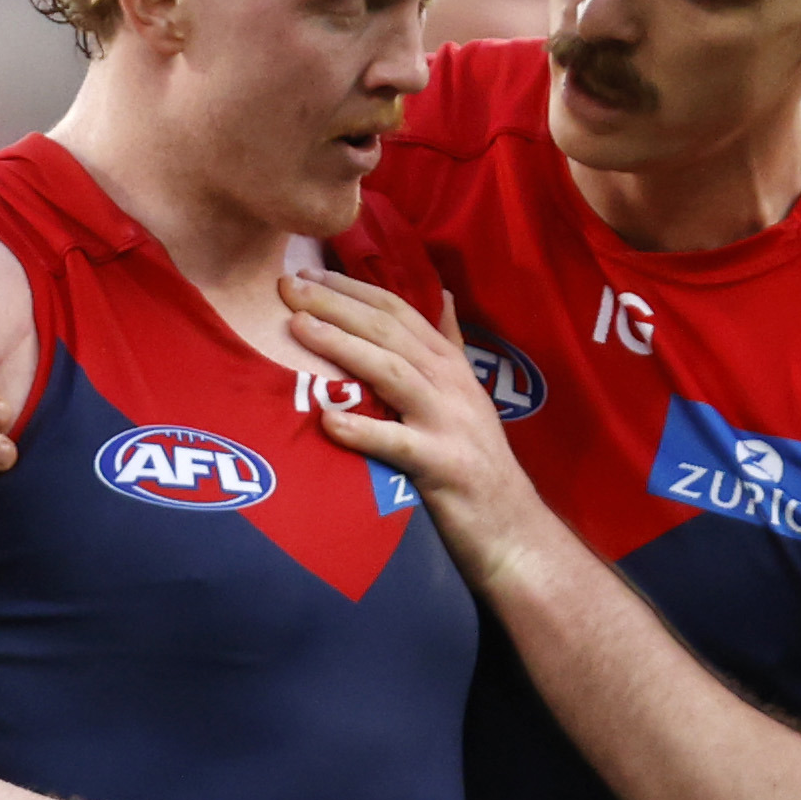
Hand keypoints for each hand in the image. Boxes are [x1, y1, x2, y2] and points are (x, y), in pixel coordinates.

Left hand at [281, 272, 550, 590]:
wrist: (511, 528)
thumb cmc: (477, 463)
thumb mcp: (467, 395)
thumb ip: (450, 345)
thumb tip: (443, 295)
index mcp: (450, 365)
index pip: (398, 311)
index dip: (353, 288)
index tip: (307, 271)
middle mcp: (451, 384)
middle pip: (388, 332)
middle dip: (337, 304)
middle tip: (289, 286)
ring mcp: (449, 422)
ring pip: (393, 372)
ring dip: (343, 347)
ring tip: (299, 329)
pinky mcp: (443, 465)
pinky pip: (398, 443)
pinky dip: (363, 431)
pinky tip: (328, 421)